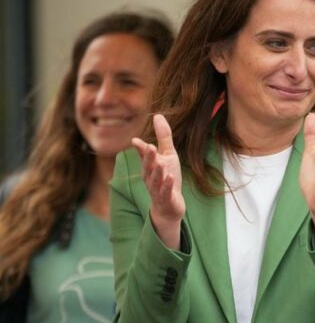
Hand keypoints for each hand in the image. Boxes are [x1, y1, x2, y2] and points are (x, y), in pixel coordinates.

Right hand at [131, 114, 185, 249]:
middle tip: (150, 147)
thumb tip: (157, 116)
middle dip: (148, 158)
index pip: (144, 157)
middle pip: (148, 167)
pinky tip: (170, 178)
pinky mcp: (166, 199)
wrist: (169, 206)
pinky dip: (167, 185)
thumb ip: (163, 137)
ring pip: (156, 180)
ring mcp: (157, 189)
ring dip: (158, 172)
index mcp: (149, 167)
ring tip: (161, 163)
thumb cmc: (167, 178)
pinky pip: (165, 192)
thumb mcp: (167, 155)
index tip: (136, 141)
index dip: (141, 150)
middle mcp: (150, 178)